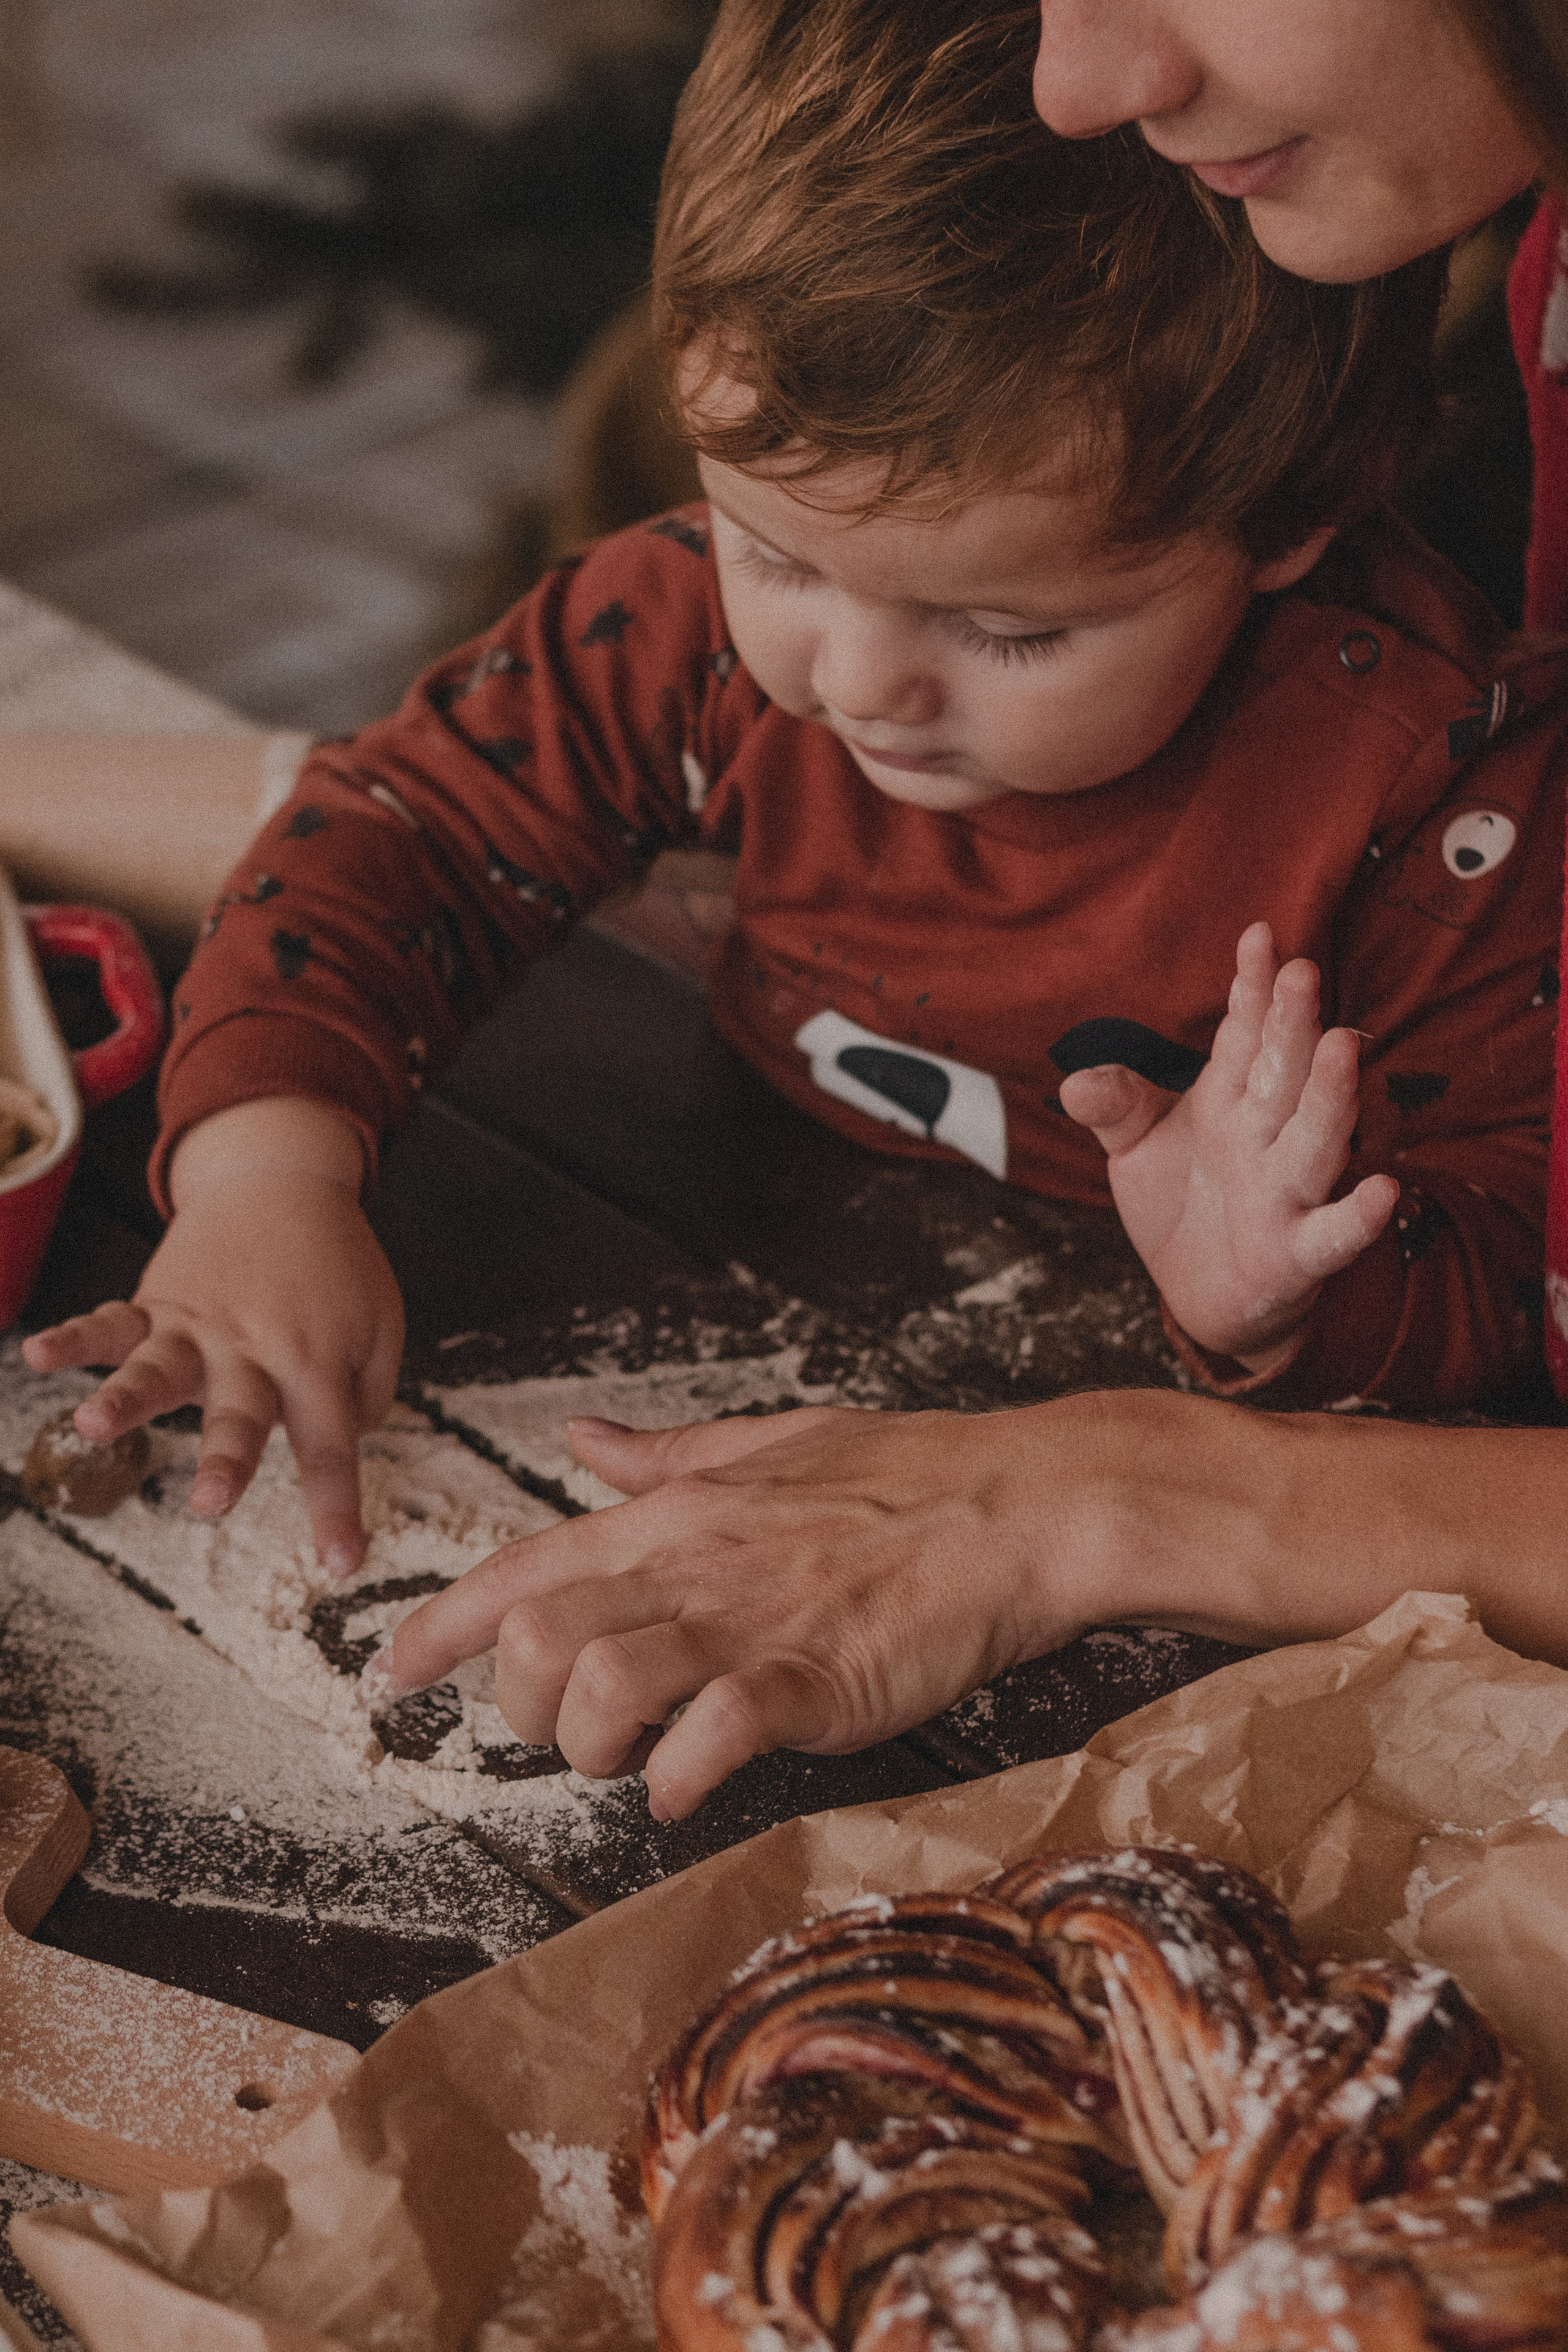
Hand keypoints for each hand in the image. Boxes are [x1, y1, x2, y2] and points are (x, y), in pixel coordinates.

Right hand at [21, 1098, 403, 1573]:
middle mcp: (253, 1350)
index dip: (335, 1508)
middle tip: (211, 1504)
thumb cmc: (338, 1268)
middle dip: (226, 1460)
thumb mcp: (382, 1326)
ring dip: (125, 1398)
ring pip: (159, 1368)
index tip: (340, 1564)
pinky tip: (38, 1352)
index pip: (330, 1447)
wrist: (284, 1183)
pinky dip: (72, 1337)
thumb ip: (369, 1393)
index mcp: (316, 1363)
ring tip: (91, 1423)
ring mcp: (198, 1327)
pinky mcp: (157, 1305)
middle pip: (240, 1414)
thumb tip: (343, 1443)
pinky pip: (110, 1322)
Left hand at [364, 1400, 1118, 1818]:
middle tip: (566, 1737)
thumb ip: (665, 1456)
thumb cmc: (904, 1476)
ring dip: (590, 1748)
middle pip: (534, 1641)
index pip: (518, 1569)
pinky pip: (710, 1735)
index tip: (387, 1674)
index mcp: (673, 1515)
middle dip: (520, 1709)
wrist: (1018, 1506)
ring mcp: (748, 1622)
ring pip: (598, 1685)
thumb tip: (584, 1439)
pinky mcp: (812, 1679)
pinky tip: (686, 1788)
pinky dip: (676, 1778)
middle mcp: (690, 1564)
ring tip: (632, 1761)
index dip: (437, 1628)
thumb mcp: (767, 1442)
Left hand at [1059, 921, 1397, 1366]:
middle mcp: (1266, 1136)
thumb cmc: (1181, 1203)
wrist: (1203, 1293)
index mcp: (1232, 1098)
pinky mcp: (1298, 1253)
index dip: (1252, 988)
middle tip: (1302, 972)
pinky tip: (1381, 1188)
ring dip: (1329, 1096)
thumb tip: (1075, 1083)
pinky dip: (1357, 1215)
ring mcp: (1288, 1193)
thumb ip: (1117, 1109)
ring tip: (1342, 1044)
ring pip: (1314, 1138)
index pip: (1245, 1035)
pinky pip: (1333, 1233)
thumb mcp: (1136, 1149)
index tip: (1259, 936)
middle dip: (1291, 1024)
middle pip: (1283, 1073)